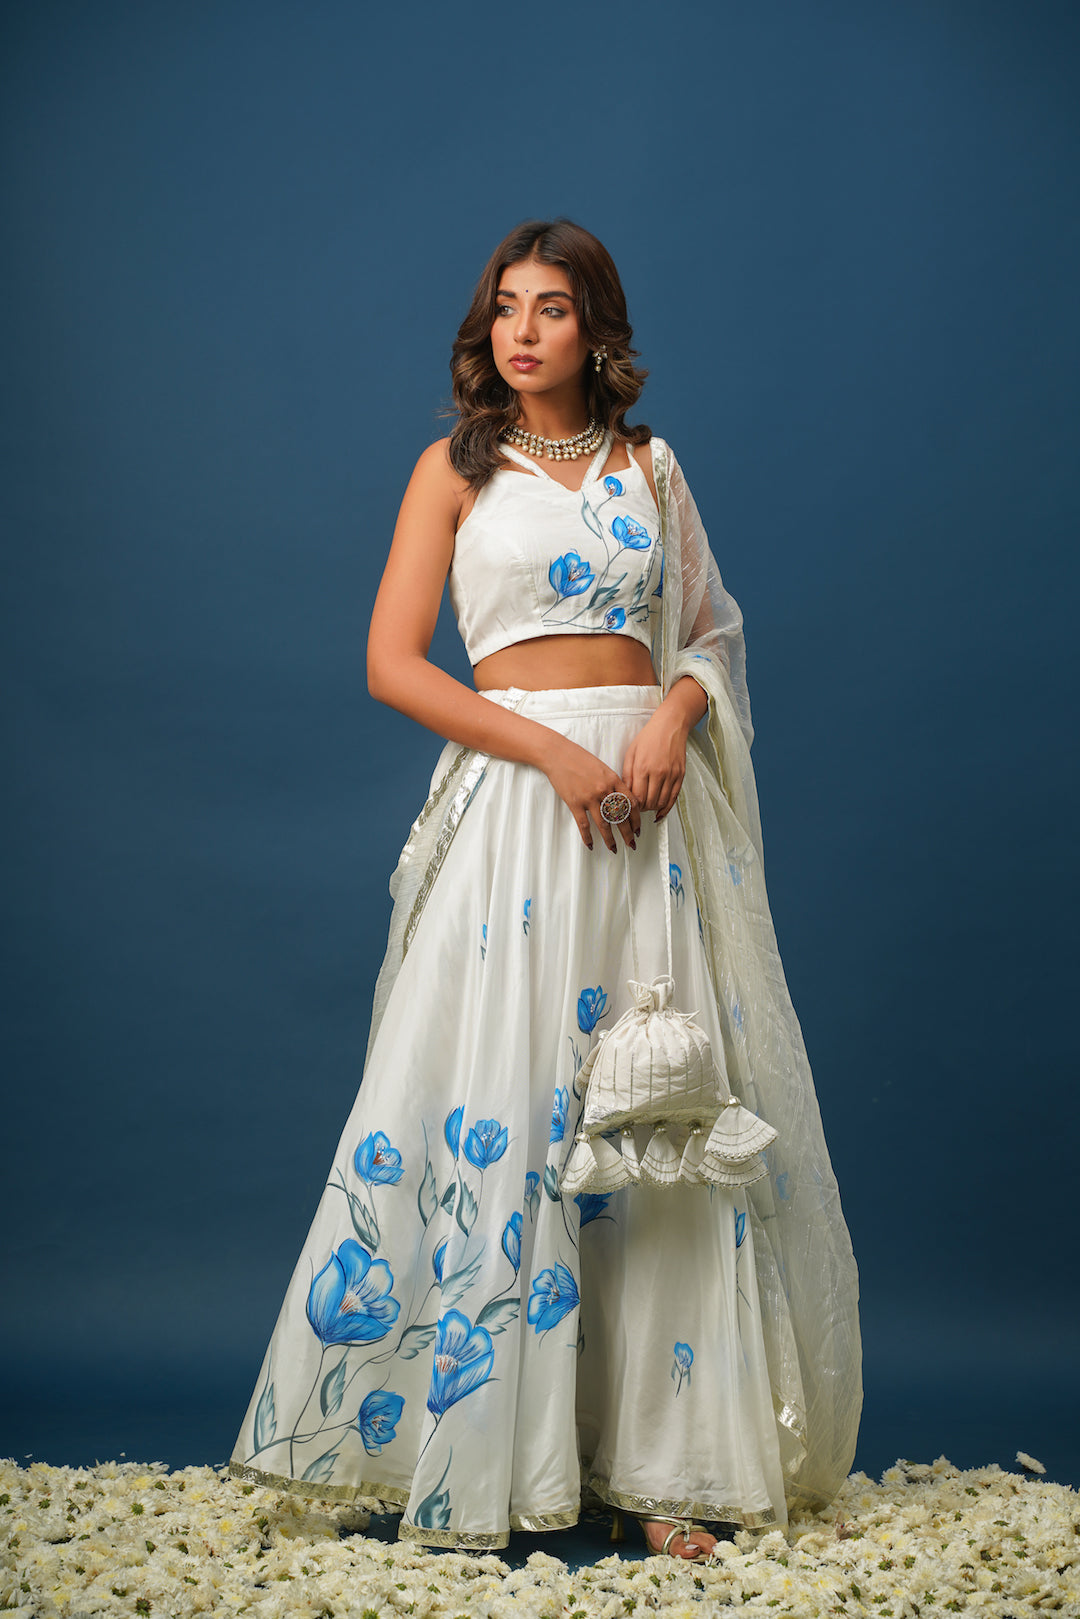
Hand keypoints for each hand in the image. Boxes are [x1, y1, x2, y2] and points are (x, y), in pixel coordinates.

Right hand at [543, 736, 641, 852]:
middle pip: (620, 816)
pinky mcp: (575, 803)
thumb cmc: (579, 758)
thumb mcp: (602, 767)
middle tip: (632, 844)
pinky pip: (584, 825)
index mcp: (613, 780)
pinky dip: (588, 837)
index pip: (631, 803)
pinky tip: (591, 845)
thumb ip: (612, 783)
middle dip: (628, 833)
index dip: (636, 818)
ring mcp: (589, 797)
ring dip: (610, 839)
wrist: (558, 754)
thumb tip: (620, 799)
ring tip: (614, 848)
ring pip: (604, 824)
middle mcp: (604, 790)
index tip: (638, 828)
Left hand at [621, 706, 689, 821]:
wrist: (670, 726)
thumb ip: (627, 774)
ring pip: (662, 802)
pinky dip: (666, 808)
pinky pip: (674, 797)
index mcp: (642, 768)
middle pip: (649, 802)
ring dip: (653, 808)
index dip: (633, 806)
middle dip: (642, 808)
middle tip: (638, 808)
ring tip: (648, 806)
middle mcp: (658, 773)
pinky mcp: (680, 775)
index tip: (630, 806)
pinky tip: (660, 811)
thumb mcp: (631, 753)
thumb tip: (625, 793)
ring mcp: (671, 775)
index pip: (637, 797)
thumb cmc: (648, 737)